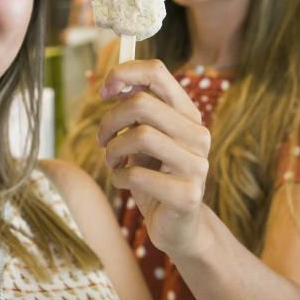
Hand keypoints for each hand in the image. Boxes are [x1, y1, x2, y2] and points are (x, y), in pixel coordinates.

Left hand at [98, 59, 210, 256]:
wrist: (179, 227)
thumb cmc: (156, 176)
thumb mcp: (147, 138)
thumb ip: (138, 110)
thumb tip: (114, 82)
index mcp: (188, 113)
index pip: (157, 72)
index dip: (124, 73)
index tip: (104, 91)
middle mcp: (198, 133)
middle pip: (142, 103)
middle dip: (111, 119)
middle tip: (102, 138)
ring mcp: (196, 164)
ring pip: (140, 135)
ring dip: (113, 150)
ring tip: (112, 161)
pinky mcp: (187, 195)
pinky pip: (138, 174)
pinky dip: (119, 177)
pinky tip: (121, 182)